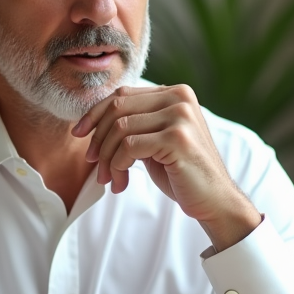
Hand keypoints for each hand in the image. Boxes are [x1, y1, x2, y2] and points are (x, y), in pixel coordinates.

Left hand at [73, 85, 260, 250]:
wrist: (215, 200)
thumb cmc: (182, 173)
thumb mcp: (155, 140)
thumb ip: (135, 123)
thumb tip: (92, 120)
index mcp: (175, 93)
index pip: (122, 95)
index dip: (95, 114)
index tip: (79, 134)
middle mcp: (179, 98)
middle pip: (117, 109)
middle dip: (98, 139)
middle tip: (95, 165)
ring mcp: (180, 116)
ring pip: (120, 128)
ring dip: (107, 158)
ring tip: (110, 179)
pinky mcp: (176, 138)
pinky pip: (128, 146)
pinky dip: (117, 166)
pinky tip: (122, 182)